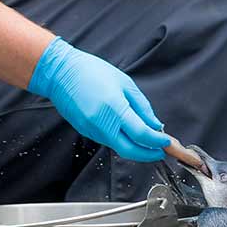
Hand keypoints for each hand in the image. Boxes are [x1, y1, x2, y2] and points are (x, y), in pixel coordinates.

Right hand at [26, 38, 171, 161]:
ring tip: (148, 140)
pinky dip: (121, 140)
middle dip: (148, 154)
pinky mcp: (86, 131)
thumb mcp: (124, 83)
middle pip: (130, 151)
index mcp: (114, 109)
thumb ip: (142, 106)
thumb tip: (154, 124)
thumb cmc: (91, 71)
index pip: (141, 134)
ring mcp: (92, 130)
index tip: (166, 141)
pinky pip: (108, 141)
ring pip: (119, 147)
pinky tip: (129, 133)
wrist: (60, 73)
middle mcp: (102, 124)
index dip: (157, 141)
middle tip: (160, 151)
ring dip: (135, 148)